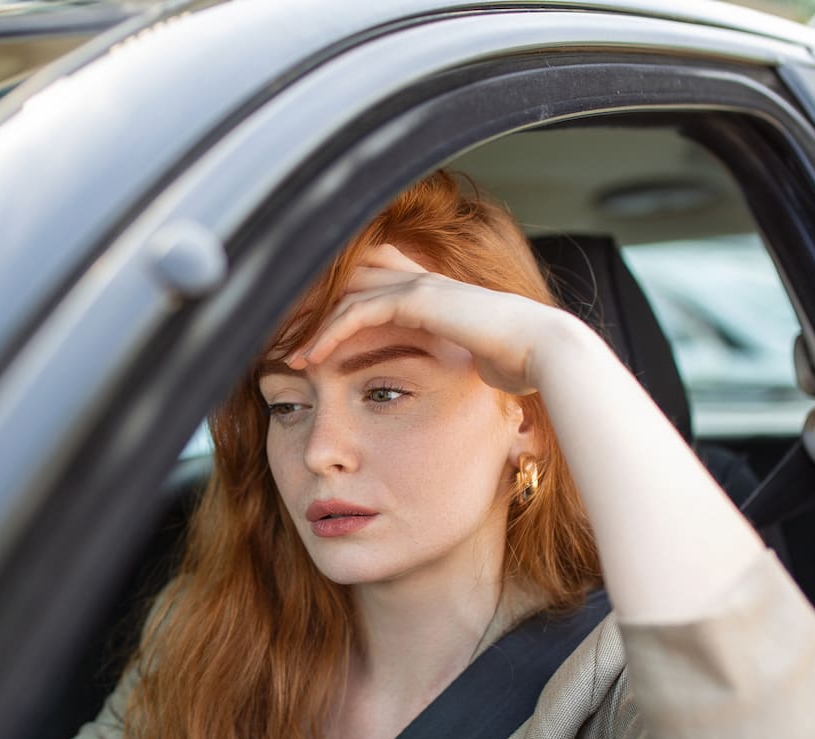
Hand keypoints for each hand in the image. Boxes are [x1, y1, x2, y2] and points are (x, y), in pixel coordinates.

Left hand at [290, 243, 594, 395]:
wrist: (545, 353)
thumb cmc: (517, 364)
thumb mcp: (470, 362)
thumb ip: (446, 362)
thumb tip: (444, 381)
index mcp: (429, 294)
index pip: (363, 289)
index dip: (326, 311)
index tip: (298, 341)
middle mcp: (420, 281)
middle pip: (343, 282)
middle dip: (305, 308)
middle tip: (269, 336)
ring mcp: (419, 285)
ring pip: (343, 293)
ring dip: (308, 323)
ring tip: (280, 351)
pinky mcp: (418, 299)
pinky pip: (358, 311)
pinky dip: (328, 333)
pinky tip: (308, 357)